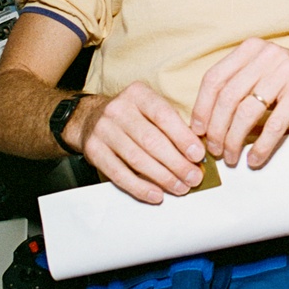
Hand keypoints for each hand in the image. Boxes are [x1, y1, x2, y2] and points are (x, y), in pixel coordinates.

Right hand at [77, 81, 207, 203]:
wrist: (90, 118)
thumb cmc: (132, 115)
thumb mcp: (151, 108)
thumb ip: (173, 124)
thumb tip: (197, 152)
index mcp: (138, 94)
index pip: (163, 115)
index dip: (183, 137)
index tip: (198, 155)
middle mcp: (118, 109)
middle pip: (151, 140)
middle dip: (176, 163)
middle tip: (193, 177)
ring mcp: (103, 130)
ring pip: (137, 159)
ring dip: (162, 177)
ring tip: (180, 187)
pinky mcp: (93, 151)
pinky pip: (119, 174)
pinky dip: (140, 187)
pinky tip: (156, 194)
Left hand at [190, 39, 288, 168]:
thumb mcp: (264, 72)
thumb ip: (240, 86)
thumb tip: (208, 120)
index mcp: (251, 49)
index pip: (214, 79)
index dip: (202, 108)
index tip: (198, 131)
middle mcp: (266, 55)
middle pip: (228, 97)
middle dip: (217, 129)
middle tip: (215, 150)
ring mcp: (286, 71)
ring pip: (247, 111)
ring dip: (235, 140)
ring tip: (232, 156)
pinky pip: (274, 123)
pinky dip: (261, 145)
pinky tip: (256, 158)